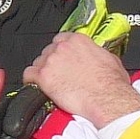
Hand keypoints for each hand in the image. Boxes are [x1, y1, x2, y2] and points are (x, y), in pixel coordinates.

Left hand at [25, 33, 139, 128]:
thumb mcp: (110, 60)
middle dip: (53, 62)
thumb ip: (96, 54)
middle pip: (48, 51)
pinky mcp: (43, 77)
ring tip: (51, 82)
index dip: (61, 50)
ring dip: (43, 72)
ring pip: (38, 62)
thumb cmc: (111, 83)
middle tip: (59, 73)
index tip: (63, 57)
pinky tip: (36, 85)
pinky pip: (28, 75)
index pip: (61, 39)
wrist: (107, 99)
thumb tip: (96, 57)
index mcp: (78, 40)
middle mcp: (62, 47)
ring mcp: (51, 61)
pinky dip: (30, 80)